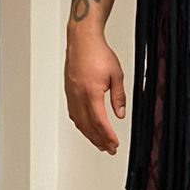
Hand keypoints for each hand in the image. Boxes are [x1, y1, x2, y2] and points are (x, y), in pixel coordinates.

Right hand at [65, 35, 126, 153]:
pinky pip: (73, 113)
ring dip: (89, 135)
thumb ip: (118, 97)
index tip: (114, 144)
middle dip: (99, 140)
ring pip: (79, 121)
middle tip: (109, 149)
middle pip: (88, 125)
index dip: (107, 136)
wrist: (82, 40)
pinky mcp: (69, 92)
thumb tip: (120, 114)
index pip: (100, 121)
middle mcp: (78, 96)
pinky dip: (81, 124)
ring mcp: (72, 94)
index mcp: (91, 93)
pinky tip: (86, 128)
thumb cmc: (98, 53)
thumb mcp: (116, 75)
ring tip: (99, 143)